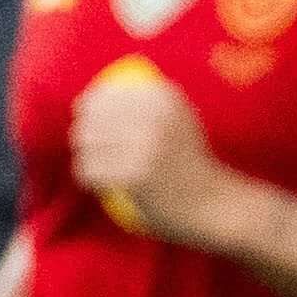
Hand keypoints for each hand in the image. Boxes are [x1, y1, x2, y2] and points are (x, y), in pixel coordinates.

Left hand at [67, 60, 249, 246]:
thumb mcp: (178, 118)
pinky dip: (91, 179)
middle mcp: (154, 116)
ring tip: (105, 168)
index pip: (103, 94)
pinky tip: (106, 184)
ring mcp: (144, 145)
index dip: (89, 109)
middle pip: (89, 117)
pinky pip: (88, 170)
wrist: (212, 203)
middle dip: (85, 135)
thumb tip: (84, 98)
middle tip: (98, 151)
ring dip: (88, 157)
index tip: (94, 124)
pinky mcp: (133, 174)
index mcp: (163, 97)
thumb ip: (143, 103)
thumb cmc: (189, 161)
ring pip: (85, 143)